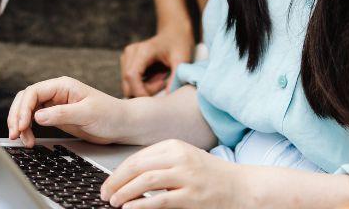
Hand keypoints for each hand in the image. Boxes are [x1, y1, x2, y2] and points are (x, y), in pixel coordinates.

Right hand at [7, 76, 136, 147]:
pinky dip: (28, 129)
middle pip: (26, 99)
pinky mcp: (56, 117)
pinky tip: (29, 139)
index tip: (22, 125)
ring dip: (20, 124)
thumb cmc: (110, 114)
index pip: (34, 92)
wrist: (122, 124)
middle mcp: (56, 93)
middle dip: (17, 116)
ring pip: (27, 110)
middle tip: (15, 134)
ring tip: (23, 141)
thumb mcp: (87, 113)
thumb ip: (62, 114)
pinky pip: (34, 120)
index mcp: (63, 85)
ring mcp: (54, 105)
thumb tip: (37, 116)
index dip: (24, 108)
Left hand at [103, 141, 348, 207]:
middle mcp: (180, 158)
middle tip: (105, 193)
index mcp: (175, 146)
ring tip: (114, 202)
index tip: (108, 182)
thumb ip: (160, 163)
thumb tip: (127, 177)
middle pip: (138, 166)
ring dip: (125, 192)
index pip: (138, 157)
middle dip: (116, 181)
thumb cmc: (212, 176)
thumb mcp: (184, 160)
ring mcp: (186, 177)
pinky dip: (141, 203)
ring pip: (146, 180)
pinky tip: (130, 207)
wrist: (243, 188)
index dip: (118, 171)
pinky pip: (160, 199)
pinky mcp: (191, 196)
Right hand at [121, 24, 193, 96]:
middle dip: (144, 91)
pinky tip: (156, 76)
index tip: (156, 99)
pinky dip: (143, 86)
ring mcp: (126, 58)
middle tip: (163, 82)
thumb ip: (176, 78)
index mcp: (142, 51)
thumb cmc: (179, 44)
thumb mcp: (182, 59)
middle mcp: (130, 53)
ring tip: (161, 77)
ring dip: (144, 88)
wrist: (174, 32)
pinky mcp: (127, 63)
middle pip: (128, 83)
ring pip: (128, 85)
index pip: (131, 76)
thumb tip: (168, 96)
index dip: (140, 91)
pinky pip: (130, 83)